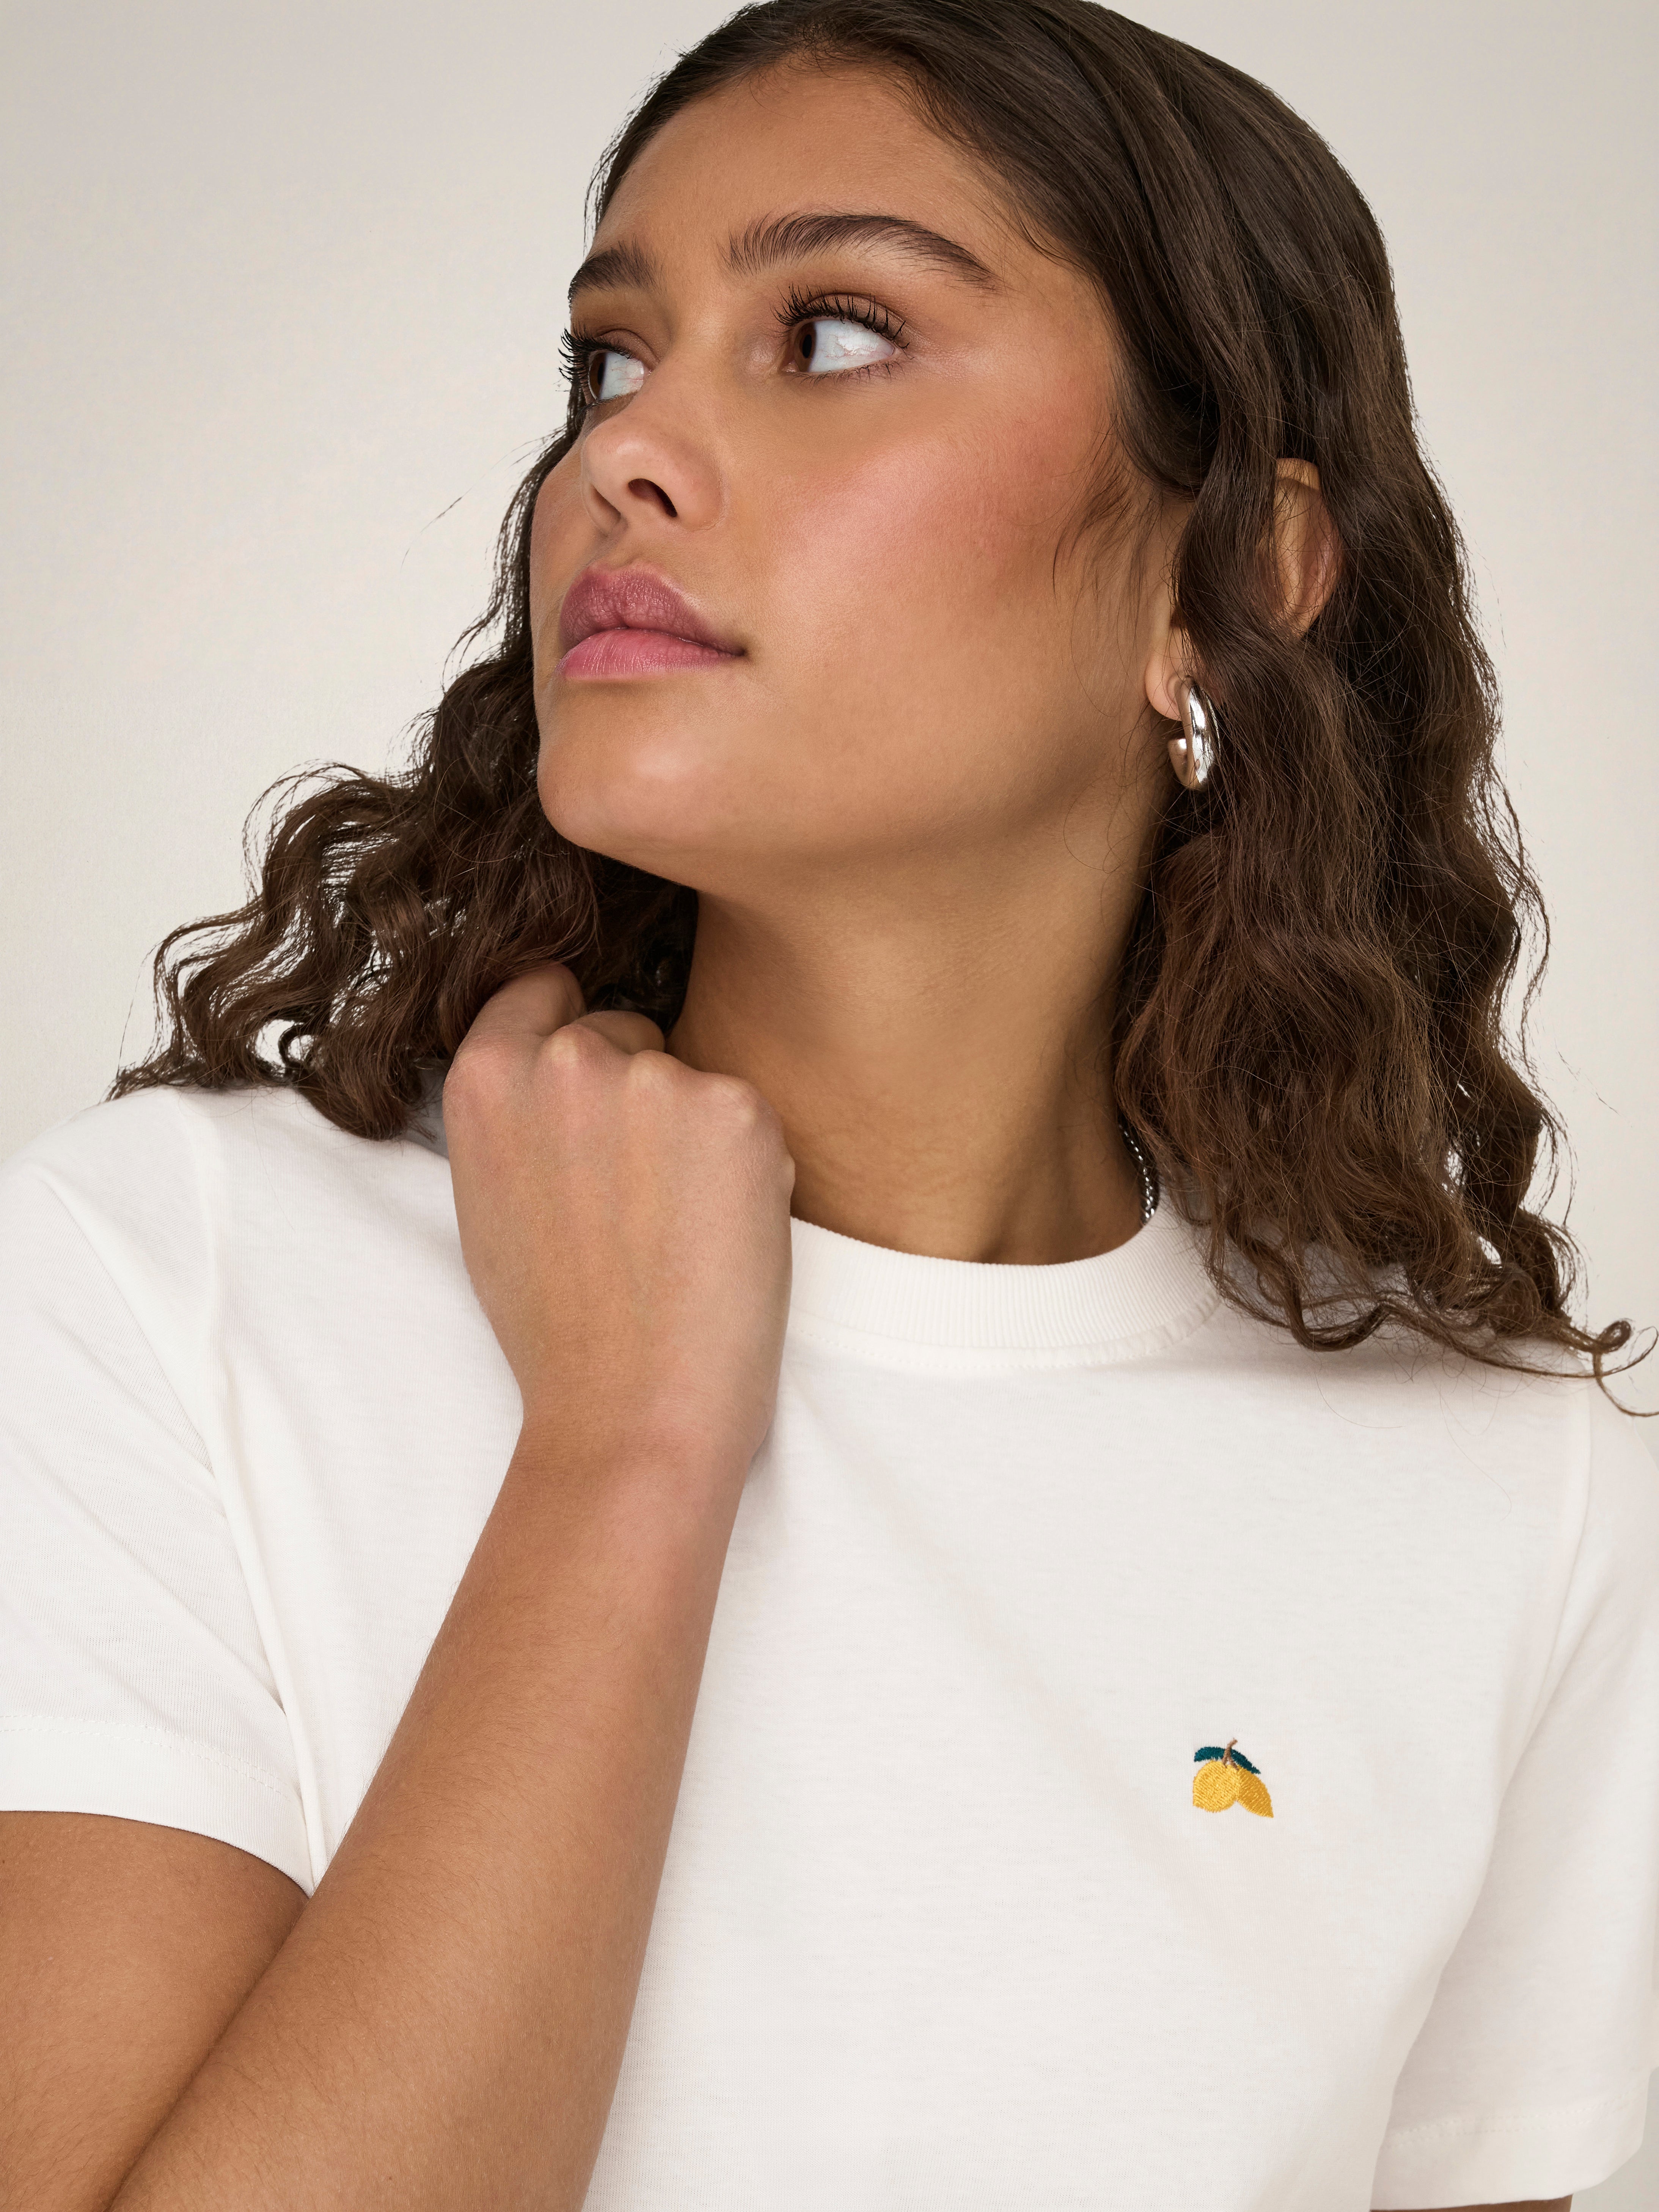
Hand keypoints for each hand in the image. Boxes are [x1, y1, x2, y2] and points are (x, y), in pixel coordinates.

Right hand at [443, 964, 794, 1478]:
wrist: (630, 1414)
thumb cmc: (559, 1329)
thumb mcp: (491, 1198)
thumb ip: (516, 1113)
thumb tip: (555, 1054)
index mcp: (486, 1074)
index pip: (542, 988)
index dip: (569, 1033)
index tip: (586, 1098)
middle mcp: (564, 1057)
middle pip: (624, 1030)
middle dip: (637, 1094)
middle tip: (633, 1201)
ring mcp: (654, 1078)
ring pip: (691, 1077)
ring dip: (695, 1133)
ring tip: (675, 1229)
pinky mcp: (737, 1109)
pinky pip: (749, 1116)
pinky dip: (749, 1165)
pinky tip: (720, 1235)